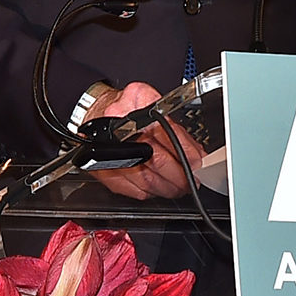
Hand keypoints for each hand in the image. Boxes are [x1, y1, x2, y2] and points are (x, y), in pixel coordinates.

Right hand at [82, 81, 208, 199]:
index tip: (198, 163)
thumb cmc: (129, 109)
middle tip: (191, 181)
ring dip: (167, 188)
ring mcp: (109, 149)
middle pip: (157, 159)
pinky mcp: (102, 169)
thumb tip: (197, 154)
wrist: (97, 112)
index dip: (187, 152)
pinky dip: (150, 193)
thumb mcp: (153, 104)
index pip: (168, 132)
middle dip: (180, 175)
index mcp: (137, 102)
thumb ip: (175, 127)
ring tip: (179, 187)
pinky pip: (132, 189)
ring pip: (146, 179)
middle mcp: (121, 125)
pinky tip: (158, 189)